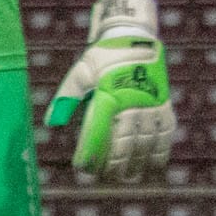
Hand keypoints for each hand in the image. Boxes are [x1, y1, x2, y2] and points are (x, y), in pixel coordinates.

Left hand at [46, 0, 174, 181]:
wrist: (134, 37)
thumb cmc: (102, 56)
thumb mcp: (80, 72)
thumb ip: (65, 97)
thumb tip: (50, 123)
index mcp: (108, 95)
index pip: (97, 131)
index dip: (90, 152)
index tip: (82, 168)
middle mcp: (131, 102)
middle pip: (123, 140)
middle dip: (115, 162)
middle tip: (107, 178)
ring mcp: (150, 103)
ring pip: (146, 140)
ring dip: (138, 161)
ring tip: (130, 177)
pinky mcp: (164, 102)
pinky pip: (165, 130)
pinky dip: (161, 149)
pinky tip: (155, 164)